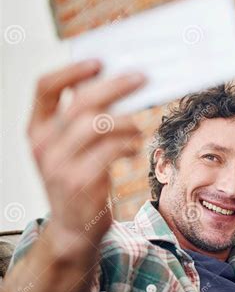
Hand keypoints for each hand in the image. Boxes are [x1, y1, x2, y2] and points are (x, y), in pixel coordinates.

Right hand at [27, 60, 145, 243]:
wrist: (73, 228)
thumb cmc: (78, 181)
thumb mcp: (69, 150)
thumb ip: (82, 123)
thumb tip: (118, 88)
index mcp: (37, 130)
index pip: (45, 87)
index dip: (72, 70)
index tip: (100, 62)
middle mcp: (44, 145)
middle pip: (80, 102)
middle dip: (115, 86)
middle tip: (141, 79)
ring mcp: (60, 165)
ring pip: (98, 124)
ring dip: (127, 120)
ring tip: (140, 125)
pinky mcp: (81, 182)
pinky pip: (111, 150)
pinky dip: (129, 143)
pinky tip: (135, 147)